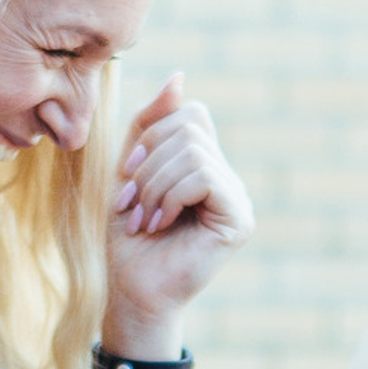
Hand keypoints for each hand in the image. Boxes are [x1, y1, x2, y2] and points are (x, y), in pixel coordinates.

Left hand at [102, 75, 252, 353]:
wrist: (132, 291)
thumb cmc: (128, 238)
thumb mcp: (129, 170)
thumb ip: (148, 125)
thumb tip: (179, 76)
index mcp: (206, 164)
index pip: (190, 113)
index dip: (153, 135)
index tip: (128, 176)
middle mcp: (228, 177)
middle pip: (190, 128)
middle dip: (149, 163)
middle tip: (132, 204)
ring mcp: (237, 198)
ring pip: (194, 153)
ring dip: (154, 185)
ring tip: (143, 219)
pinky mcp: (239, 219)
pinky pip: (204, 178)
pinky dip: (170, 197)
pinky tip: (160, 225)